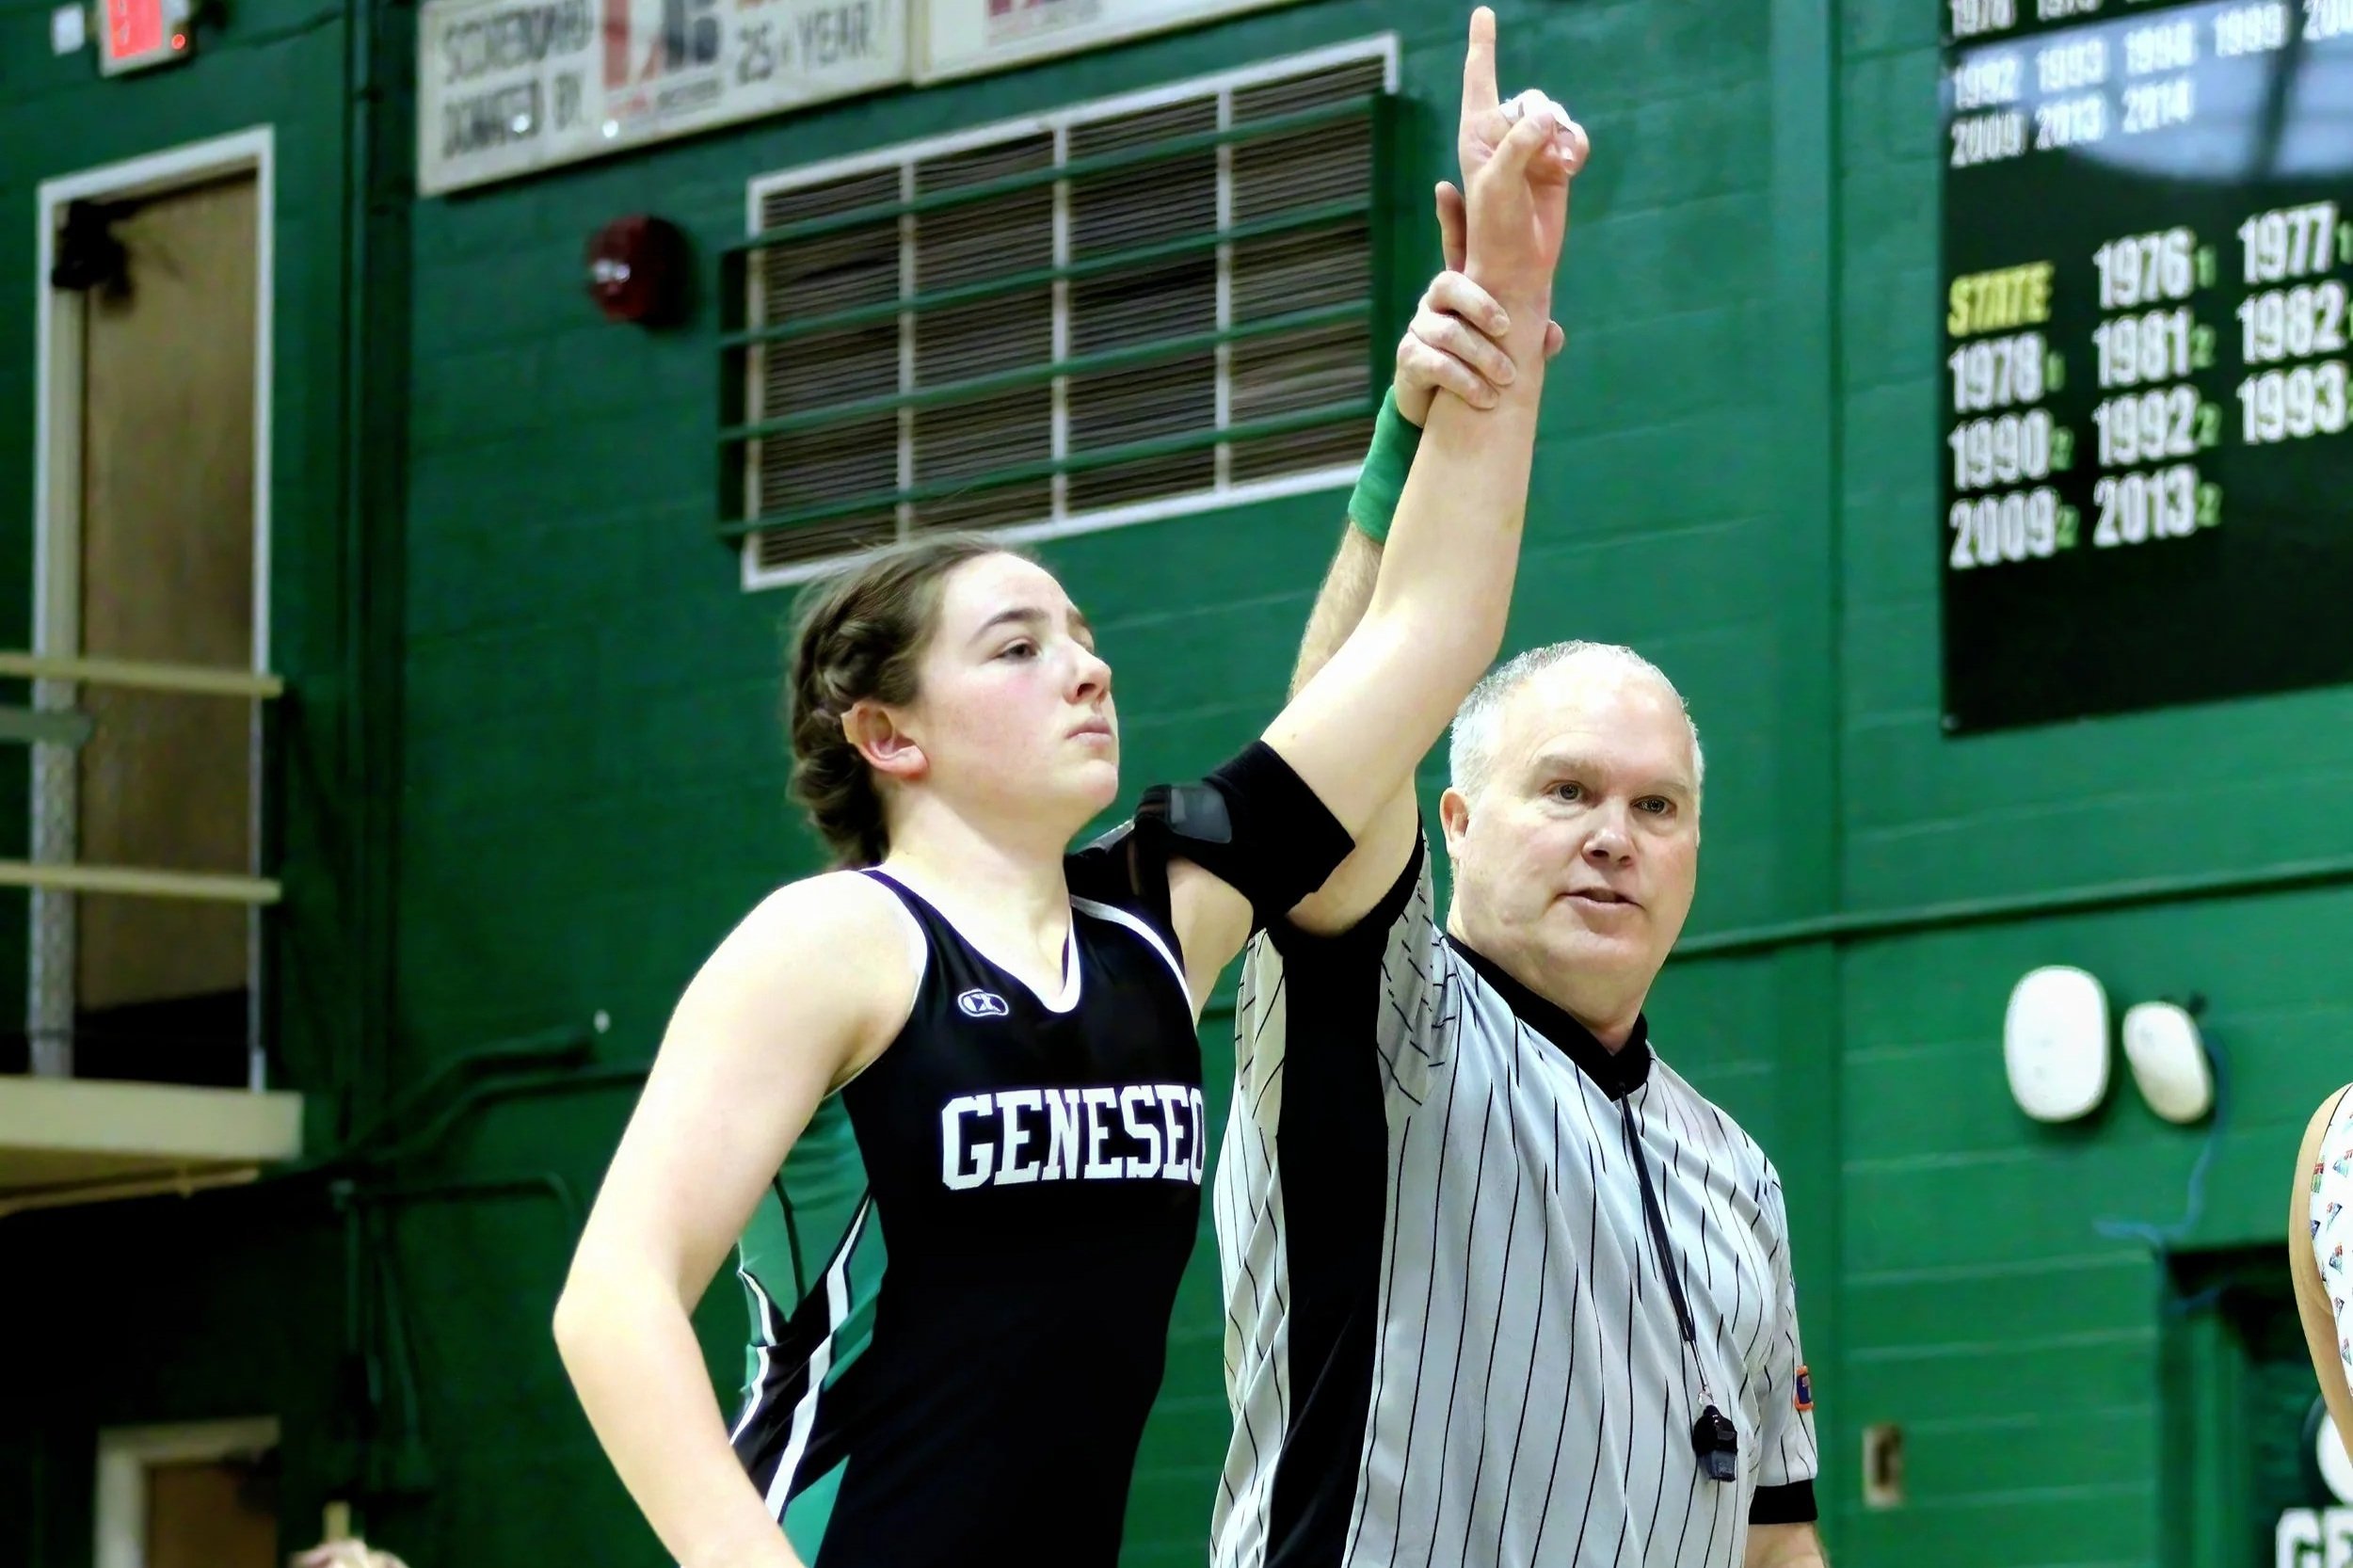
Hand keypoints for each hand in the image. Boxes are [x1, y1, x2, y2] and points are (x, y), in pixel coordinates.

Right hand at [1393, 265, 1562, 426]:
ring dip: (1482, 355)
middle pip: (1446, 287)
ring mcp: (1416, 331)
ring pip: (1446, 332)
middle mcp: (1431, 306)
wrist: (1438, 408)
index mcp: (1455, 294)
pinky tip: (1485, 398)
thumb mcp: (1506, 351)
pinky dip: (1464, 382)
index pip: (1458, 275)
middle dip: (1482, 310)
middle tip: (1509, 336)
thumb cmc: (1477, 367)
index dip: (1482, 296)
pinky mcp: (1408, 360)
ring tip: (1507, 380)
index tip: (1507, 324)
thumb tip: (1553, 336)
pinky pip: (1434, 364)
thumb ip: (1530, 338)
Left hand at [1454, 7, 1588, 308]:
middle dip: (1539, 119)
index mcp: (1476, 134)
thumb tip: (1546, 117)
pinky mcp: (1555, 162)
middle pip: (1529, 97)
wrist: (1519, 263)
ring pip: (1554, 113)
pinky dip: (1576, 147)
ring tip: (1556, 167)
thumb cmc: (1495, 226)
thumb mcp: (1499, 181)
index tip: (1483, 12)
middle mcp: (1503, 136)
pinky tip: (1570, 168)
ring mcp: (1531, 148)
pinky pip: (1573, 134)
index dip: (1481, 47)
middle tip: (1537, 156)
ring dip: (1560, 136)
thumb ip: (1519, 143)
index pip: (1478, 80)